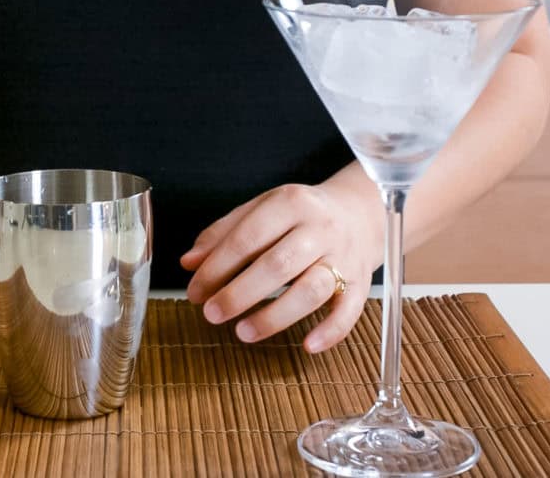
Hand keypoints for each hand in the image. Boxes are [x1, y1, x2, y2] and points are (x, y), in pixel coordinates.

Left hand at [181, 183, 380, 352]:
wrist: (361, 213)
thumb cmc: (298, 216)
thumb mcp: (260, 210)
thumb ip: (223, 234)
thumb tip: (189, 263)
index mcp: (290, 203)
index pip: (247, 238)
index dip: (217, 267)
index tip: (195, 293)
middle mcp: (319, 228)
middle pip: (278, 265)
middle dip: (240, 293)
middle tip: (211, 315)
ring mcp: (343, 256)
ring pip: (312, 289)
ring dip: (275, 316)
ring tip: (242, 333)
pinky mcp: (361, 283)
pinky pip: (349, 311)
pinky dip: (330, 331)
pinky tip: (307, 346)